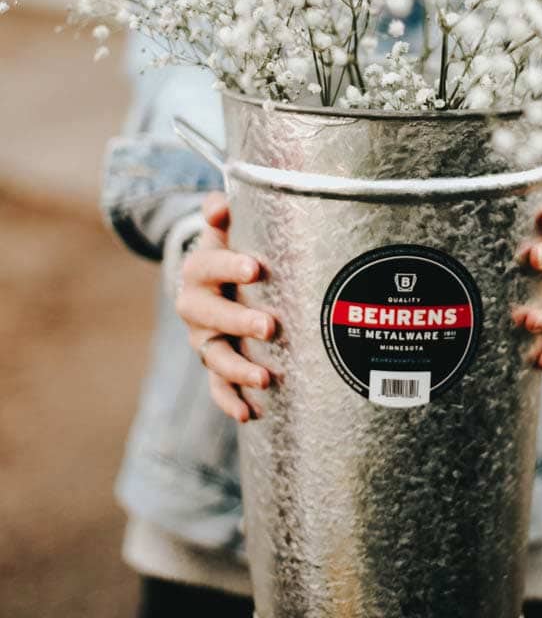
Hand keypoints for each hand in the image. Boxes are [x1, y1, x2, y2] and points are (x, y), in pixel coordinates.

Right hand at [176, 192, 276, 422]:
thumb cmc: (227, 251)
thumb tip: (220, 202)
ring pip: (216, 357)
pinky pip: (216, 386)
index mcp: (198, 269)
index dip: (230, 266)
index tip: (255, 267)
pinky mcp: (213, 363)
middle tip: (269, 327)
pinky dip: (229, 401)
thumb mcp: (223, 231)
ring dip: (238, 370)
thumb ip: (223, 216)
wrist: (207, 282)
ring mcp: (204, 339)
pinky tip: (248, 414)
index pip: (210, 265)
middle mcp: (195, 307)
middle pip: (212, 316)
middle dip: (239, 321)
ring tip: (265, 379)